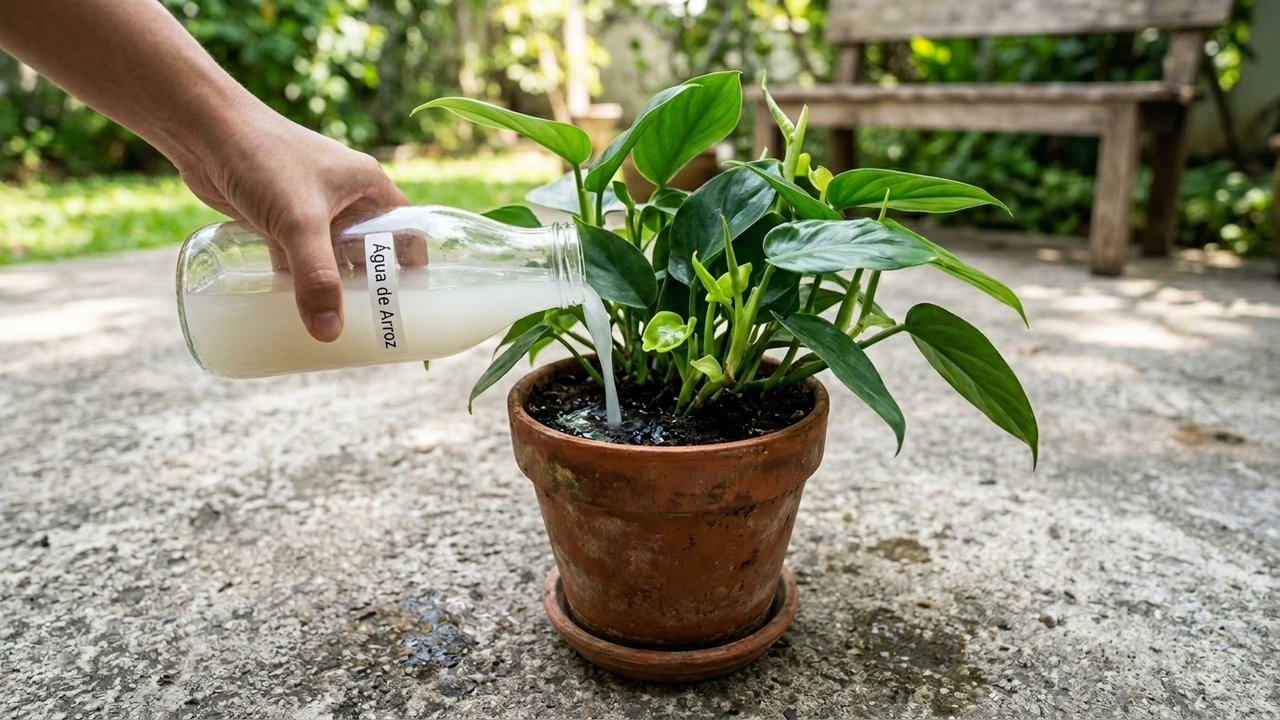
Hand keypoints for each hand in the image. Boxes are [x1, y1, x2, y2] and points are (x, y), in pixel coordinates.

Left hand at [178, 103, 407, 341]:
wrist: (204, 130)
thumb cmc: (262, 158)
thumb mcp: (299, 220)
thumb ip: (316, 276)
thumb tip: (328, 332)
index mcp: (367, 185)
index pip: (405, 228)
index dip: (413, 263)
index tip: (415, 300)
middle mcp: (344, 195)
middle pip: (369, 248)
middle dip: (370, 283)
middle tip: (375, 323)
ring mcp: (309, 206)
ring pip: (331, 254)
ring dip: (332, 283)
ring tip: (339, 323)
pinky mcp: (277, 215)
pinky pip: (297, 254)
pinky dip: (299, 278)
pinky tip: (296, 305)